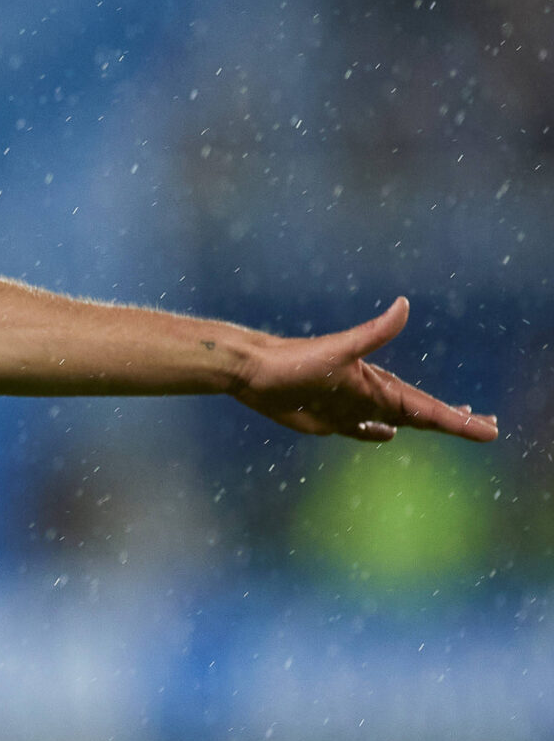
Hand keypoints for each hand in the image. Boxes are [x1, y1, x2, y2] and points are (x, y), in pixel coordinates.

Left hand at [233, 298, 498, 443]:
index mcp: (378, 385)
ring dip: (422, 424)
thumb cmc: (294, 361)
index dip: (458, 420)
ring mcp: (350, 409)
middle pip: (420, 415)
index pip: (427, 407)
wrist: (254, 371)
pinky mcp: (328, 420)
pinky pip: (359, 430)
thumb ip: (374, 332)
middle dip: (453, 422)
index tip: (488, 430)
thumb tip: (403, 304)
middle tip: (488, 429)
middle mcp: (370, 396)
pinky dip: (375, 433)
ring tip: (450, 425)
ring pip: (396, 420)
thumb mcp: (338, 348)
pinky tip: (387, 436)